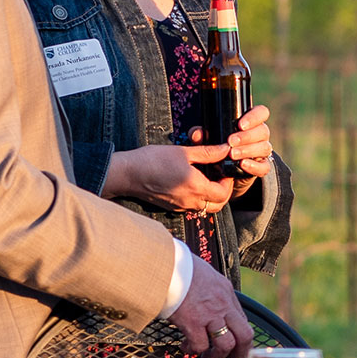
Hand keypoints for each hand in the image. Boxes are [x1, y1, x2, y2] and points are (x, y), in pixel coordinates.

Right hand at [107, 142, 237, 214]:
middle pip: (217, 205)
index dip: (229, 182)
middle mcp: (190, 201)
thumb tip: (225, 149)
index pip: (223, 193)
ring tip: (206, 178)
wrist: (127, 174)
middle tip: (219, 176)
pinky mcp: (172, 207)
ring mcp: (180, 206)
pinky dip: (197, 198)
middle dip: (223, 192)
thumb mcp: (183, 152)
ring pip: (205, 207)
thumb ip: (207, 152)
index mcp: (195, 187)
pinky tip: (191, 182)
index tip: (225, 170)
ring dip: (211, 196)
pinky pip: (192, 207)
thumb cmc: (152, 161)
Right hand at [167, 252, 251, 357]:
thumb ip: (212, 292)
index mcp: (226, 293)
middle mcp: (223, 304)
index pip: (243, 321)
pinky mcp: (192, 321)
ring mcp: (209, 314)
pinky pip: (200, 346)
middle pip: (245, 335)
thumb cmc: (180, 268)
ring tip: (205, 355)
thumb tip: (208, 304)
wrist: (165, 263)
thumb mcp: (206, 276)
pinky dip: (193, 350)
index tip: (234, 347)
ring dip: (217, 356)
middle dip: (239, 352)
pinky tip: (185, 346)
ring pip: (226, 345)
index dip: (240, 339)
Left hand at [189, 104, 274, 195]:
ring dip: (248, 150)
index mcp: (250, 123)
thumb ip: (202, 136)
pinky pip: (265, 166)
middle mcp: (259, 136)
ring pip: (264, 147)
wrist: (223, 174)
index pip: (261, 113)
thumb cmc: (217, 149)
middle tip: (231, 141)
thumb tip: (197, 133)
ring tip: (232, 154)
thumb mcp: (208, 141)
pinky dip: (254, 166)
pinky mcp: (262, 168)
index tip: (240, 124)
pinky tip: (242, 165)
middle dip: (247, 136)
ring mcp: (262, 152)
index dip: (254, 117)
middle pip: (263, 131)